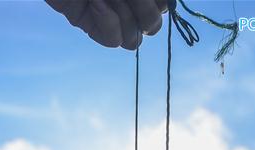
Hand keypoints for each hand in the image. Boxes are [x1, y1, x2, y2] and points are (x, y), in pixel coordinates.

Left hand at [45, 0, 167, 48]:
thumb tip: (166, 7)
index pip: (163, 6)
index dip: (160, 2)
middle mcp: (128, 1)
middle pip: (152, 26)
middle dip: (143, 9)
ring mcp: (109, 13)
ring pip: (133, 39)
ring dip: (125, 16)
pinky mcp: (88, 24)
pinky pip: (112, 40)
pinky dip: (108, 23)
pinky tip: (96, 3)